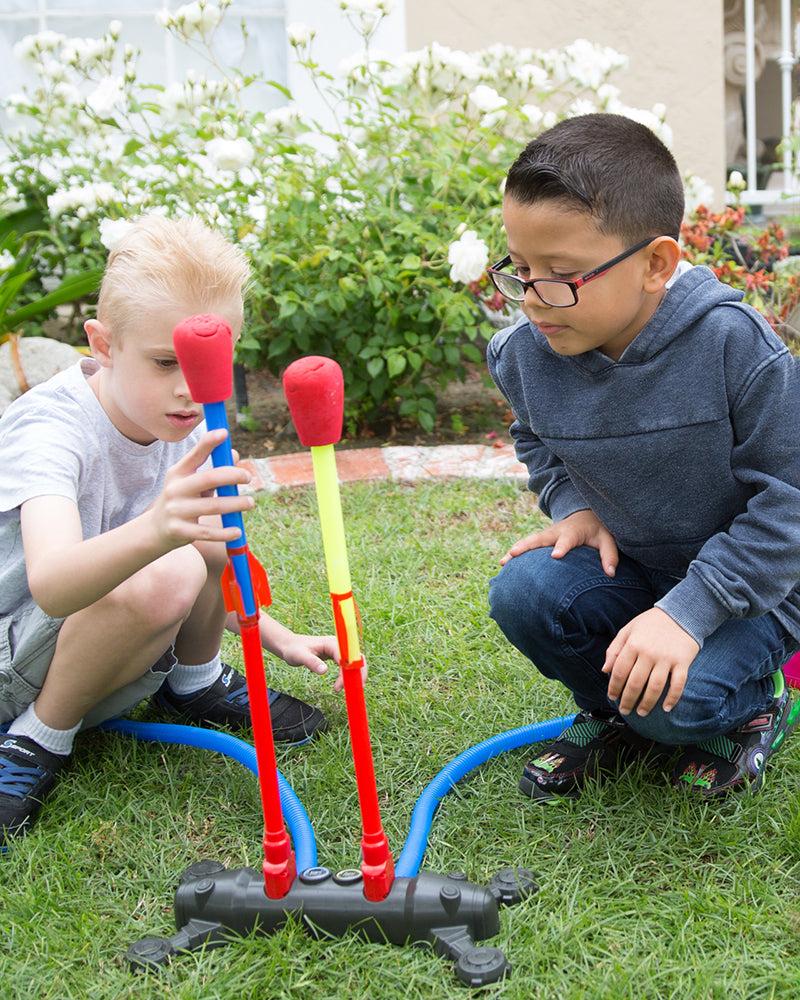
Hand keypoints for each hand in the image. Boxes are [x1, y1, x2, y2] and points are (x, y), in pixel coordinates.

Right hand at [151, 429, 253, 547]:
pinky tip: (237, 531)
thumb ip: (213, 469)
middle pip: (209, 478)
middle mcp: (175, 489)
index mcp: (178, 473)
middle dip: (232, 475)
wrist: (156, 529)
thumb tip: (234, 454)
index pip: (195, 455)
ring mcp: (176, 511)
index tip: (224, 432)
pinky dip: (225, 532)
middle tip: (248, 477)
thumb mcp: (192, 482)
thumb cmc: (182, 499)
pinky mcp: (180, 531)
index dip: (209, 442)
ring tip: (250, 502)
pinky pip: (208, 532)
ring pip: (213, 506)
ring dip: (235, 504)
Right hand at [500, 508, 618, 576]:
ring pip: (528, 541)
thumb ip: (610, 555)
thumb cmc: (598, 530)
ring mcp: (546, 536)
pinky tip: (503, 564)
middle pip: (539, 538)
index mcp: (573, 531)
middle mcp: (556, 532)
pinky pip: (526, 546)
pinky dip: (515, 553)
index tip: (555, 556)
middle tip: (514, 554)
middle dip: (527, 546)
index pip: (567, 539)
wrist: (585, 516)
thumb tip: (610, 574)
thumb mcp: (608, 540)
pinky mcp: (540, 540)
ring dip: (515, 550)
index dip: (561, 546)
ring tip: (502, 562)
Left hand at [602, 607, 699, 715]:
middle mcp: (649, 653)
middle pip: (635, 683)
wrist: (681, 613)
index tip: (612, 697)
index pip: (619, 672)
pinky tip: (666, 708)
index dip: (614, 687)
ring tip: (642, 712)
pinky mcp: (683, 662)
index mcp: (633, 644)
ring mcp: (667, 658)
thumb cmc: (651, 623)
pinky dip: (672, 698)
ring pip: (655, 687)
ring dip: (647, 703)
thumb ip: (614, 649)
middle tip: (625, 710)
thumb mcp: (628, 630)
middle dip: (628, 700)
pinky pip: (678, 684)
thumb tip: (605, 670)